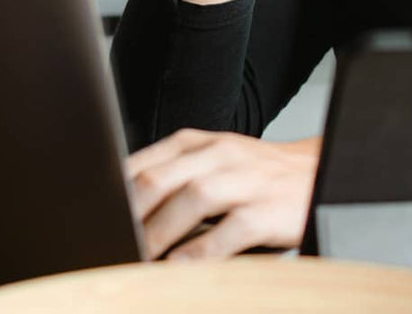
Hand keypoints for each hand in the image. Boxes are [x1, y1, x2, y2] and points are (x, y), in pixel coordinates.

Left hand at [127, 129, 321, 259]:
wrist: (317, 171)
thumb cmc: (256, 175)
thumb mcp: (214, 162)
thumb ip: (173, 177)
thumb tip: (123, 208)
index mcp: (200, 143)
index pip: (146, 162)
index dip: (115, 193)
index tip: (94, 219)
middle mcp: (220, 155)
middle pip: (161, 178)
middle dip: (129, 216)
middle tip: (108, 243)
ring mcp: (245, 180)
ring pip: (192, 200)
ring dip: (158, 234)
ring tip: (137, 259)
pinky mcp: (266, 209)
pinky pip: (227, 231)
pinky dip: (199, 253)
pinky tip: (179, 269)